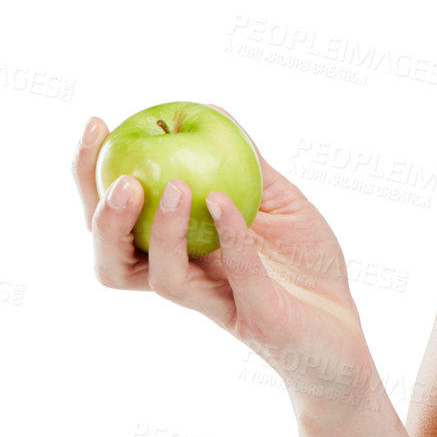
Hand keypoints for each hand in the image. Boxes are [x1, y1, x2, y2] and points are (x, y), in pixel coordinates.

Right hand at [78, 105, 380, 414]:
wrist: (345, 328)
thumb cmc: (306, 267)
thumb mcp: (278, 202)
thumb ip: (246, 164)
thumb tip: (211, 108)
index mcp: (178, 249)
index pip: (116, 217)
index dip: (92, 176)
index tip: (96, 126)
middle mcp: (186, 278)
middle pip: (113, 256)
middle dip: (101, 215)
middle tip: (118, 174)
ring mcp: (218, 301)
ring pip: (161, 277)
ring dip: (159, 231)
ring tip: (167, 188)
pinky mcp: (256, 316)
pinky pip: (236, 274)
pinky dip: (228, 235)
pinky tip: (223, 201)